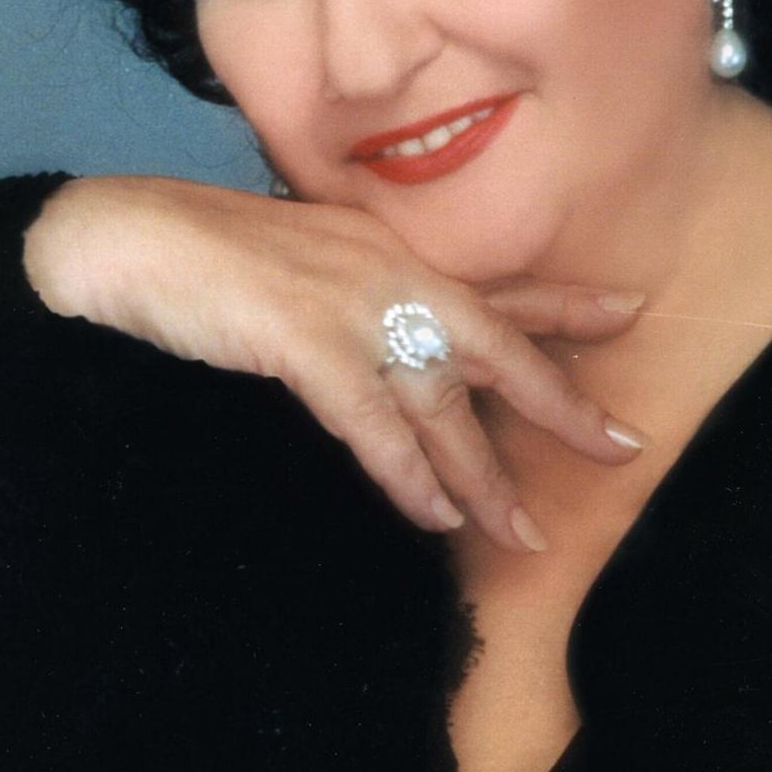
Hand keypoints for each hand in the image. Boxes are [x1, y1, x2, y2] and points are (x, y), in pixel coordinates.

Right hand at [23, 177, 648, 551]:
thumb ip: (368, 299)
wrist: (141, 238)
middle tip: (622, 445)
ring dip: (482, 477)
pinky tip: (432, 515)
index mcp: (395, 257)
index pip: (497, 287)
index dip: (566, 304)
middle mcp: (392, 277)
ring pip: (441, 405)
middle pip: (498, 348)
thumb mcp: (316, 264)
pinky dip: (405, 475)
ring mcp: (354, 309)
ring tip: (521, 533)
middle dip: (560, 402)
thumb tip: (402, 347)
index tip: (630, 309)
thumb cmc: (220, 254)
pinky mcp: (307, 344)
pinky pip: (374, 425)